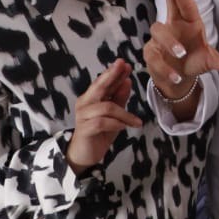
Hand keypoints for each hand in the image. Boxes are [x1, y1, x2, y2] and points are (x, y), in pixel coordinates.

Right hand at [65, 59, 142, 175]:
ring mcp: (83, 116)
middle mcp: (85, 103)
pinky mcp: (84, 129)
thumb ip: (119, 98)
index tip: (125, 64)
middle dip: (112, 75)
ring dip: (124, 114)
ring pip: (106, 107)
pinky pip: (102, 122)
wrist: (85, 154)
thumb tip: (127, 81)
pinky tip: (123, 127)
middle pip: (99, 86)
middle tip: (123, 66)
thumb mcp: (115, 114)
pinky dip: (116, 124)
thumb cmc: (100, 132)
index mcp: (92, 97)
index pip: (103, 81)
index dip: (114, 72)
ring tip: (135, 121)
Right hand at [144, 0, 218, 100]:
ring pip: (159, 30)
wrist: (177, 78)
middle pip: (169, 1)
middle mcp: (173, 25)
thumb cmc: (194, 61)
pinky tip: (176, 76)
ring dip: (170, 42)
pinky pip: (153, 56)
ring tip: (181, 54)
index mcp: (188, 21)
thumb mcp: (212, 61)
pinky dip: (164, 67)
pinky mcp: (150, 54)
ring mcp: (159, 38)